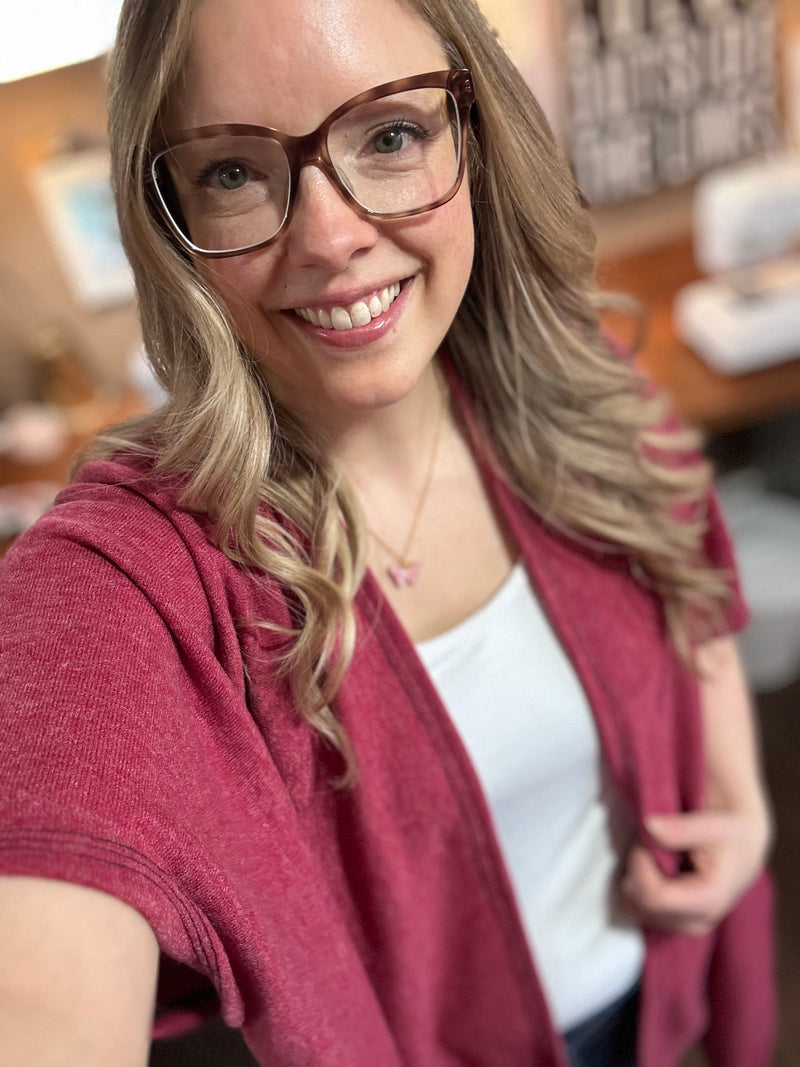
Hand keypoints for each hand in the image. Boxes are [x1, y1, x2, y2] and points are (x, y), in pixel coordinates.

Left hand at [621, 808, 770, 936]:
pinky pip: (640, 909)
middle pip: (641, 904)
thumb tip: (648, 826)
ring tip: (656, 854)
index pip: (653, 896)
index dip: (639, 864)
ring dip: (637, 878)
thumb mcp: (712, 824)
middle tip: (651, 843)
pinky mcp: (676, 923)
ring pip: (636, 908)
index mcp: (709, 901)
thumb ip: (680, 828)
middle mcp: (697, 922)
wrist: (744, 846)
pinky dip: (639, 886)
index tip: (645, 838)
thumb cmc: (731, 834)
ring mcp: (685, 926)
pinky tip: (655, 867)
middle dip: (637, 869)